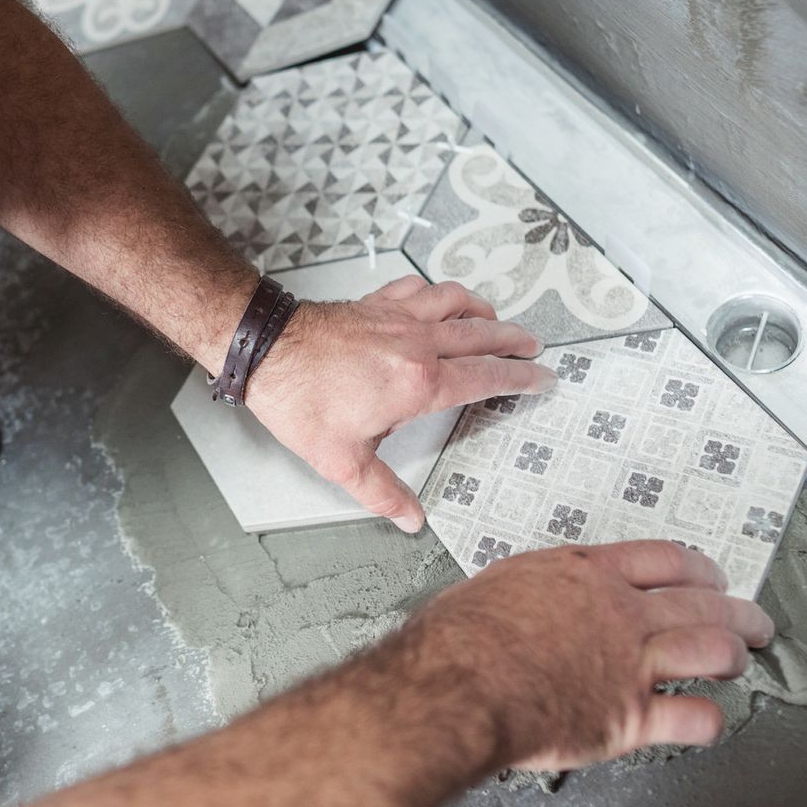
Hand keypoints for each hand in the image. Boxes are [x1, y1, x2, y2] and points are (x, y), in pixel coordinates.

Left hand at [243, 275, 554, 532]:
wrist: (265, 351)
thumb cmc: (300, 401)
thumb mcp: (343, 460)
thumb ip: (383, 491)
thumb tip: (410, 518)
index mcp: (418, 383)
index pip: (485, 378)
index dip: (519, 379)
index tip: (541, 379)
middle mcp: (416, 343)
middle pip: (482, 336)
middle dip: (514, 341)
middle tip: (535, 347)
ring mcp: (396, 317)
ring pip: (456, 304)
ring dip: (484, 311)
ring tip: (497, 321)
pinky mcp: (375, 303)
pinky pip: (419, 288)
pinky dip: (439, 292)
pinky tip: (441, 299)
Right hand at [398, 540, 773, 771]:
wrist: (458, 685)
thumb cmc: (462, 638)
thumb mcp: (502, 584)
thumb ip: (537, 589)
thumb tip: (529, 598)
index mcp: (588, 573)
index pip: (665, 559)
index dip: (698, 568)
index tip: (709, 575)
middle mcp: (621, 613)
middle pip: (703, 601)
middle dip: (737, 610)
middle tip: (751, 619)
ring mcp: (632, 664)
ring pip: (714, 650)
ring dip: (735, 655)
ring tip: (740, 661)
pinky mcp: (631, 717)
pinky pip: (693, 718)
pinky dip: (710, 720)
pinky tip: (710, 720)